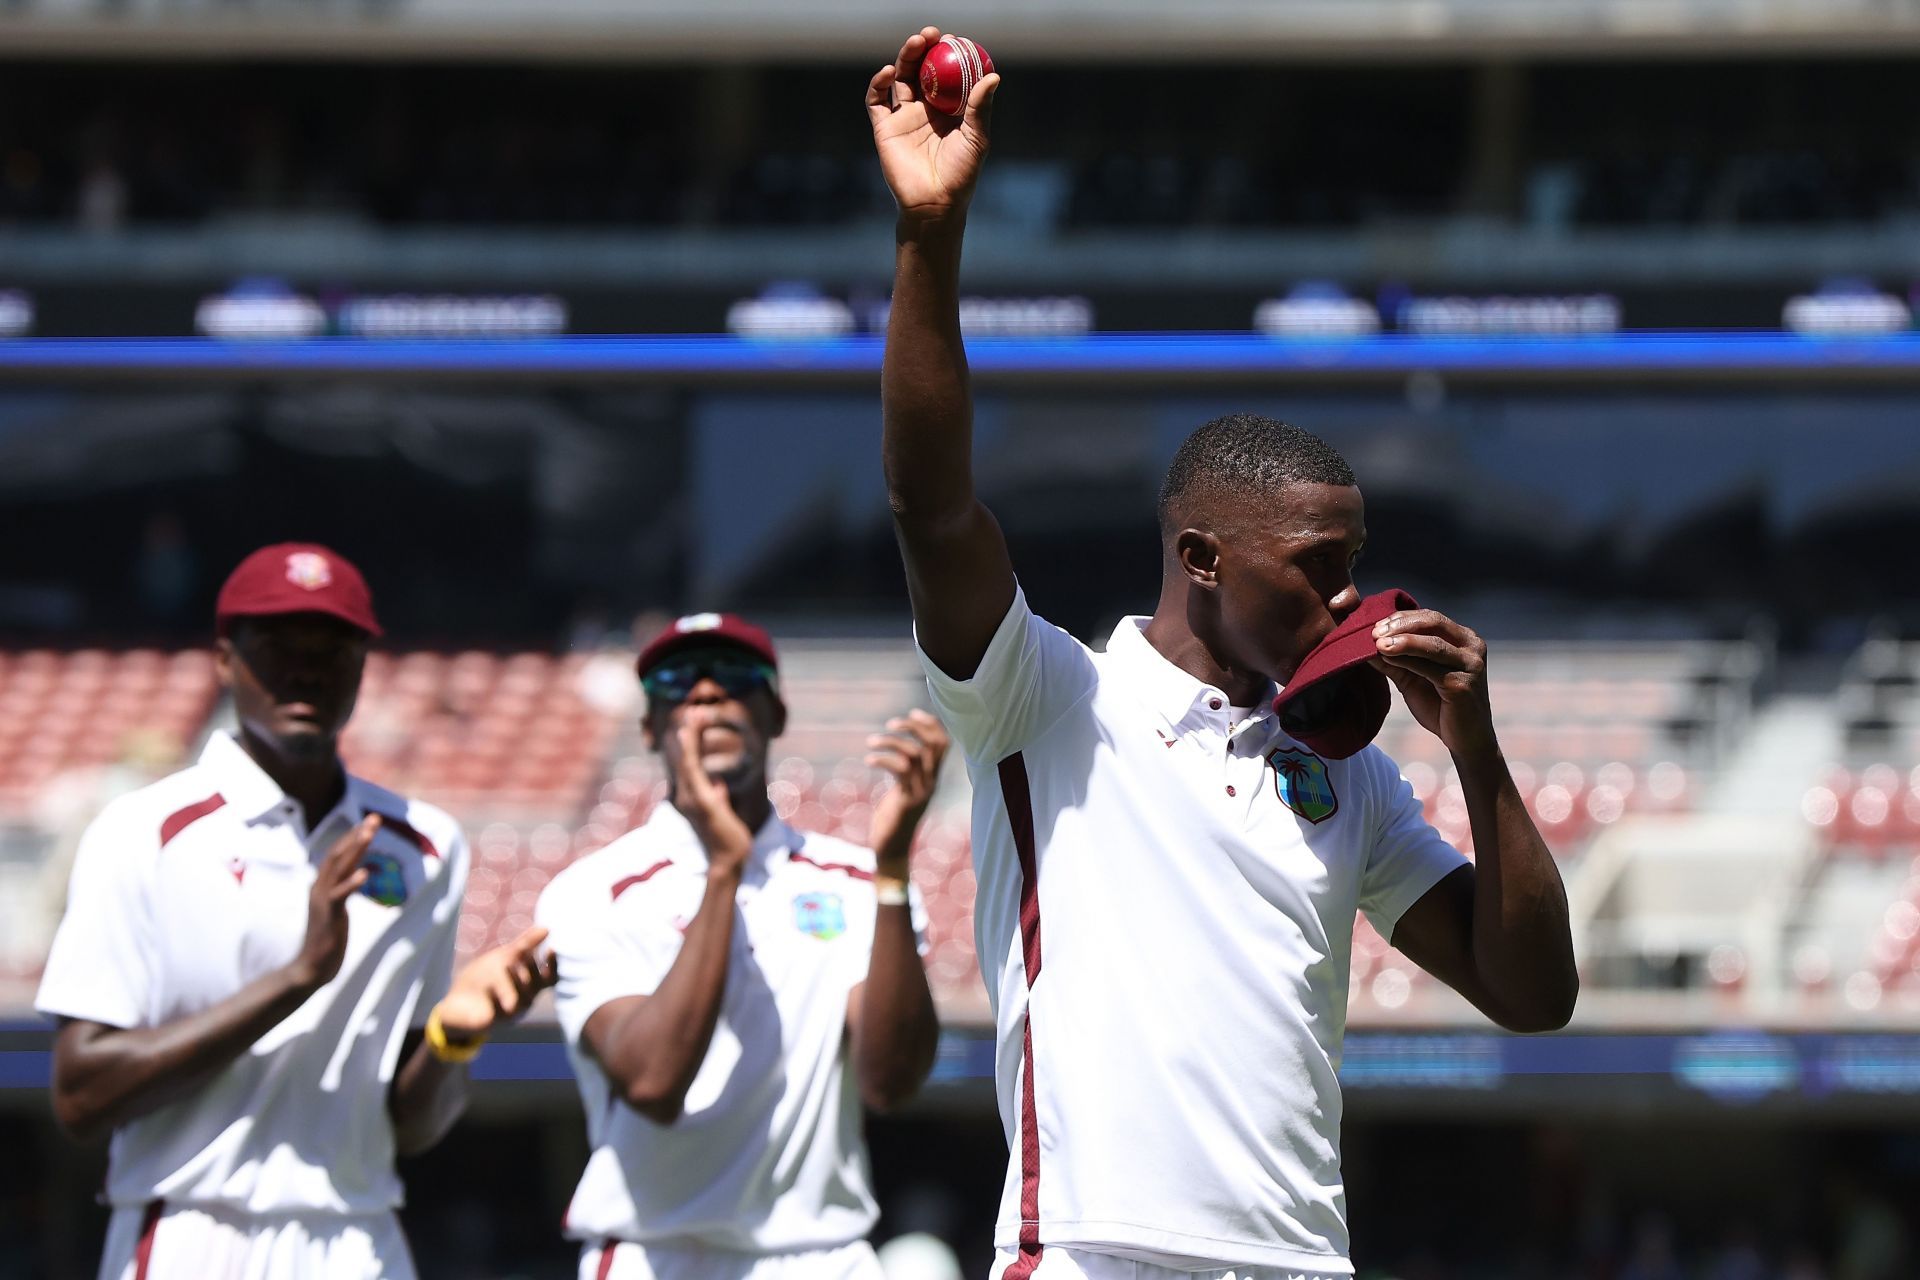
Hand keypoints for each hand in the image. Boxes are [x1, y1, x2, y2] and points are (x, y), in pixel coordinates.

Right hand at [289, 814, 378, 990]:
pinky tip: (365, 873)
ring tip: (369, 832)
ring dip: (354, 848)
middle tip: (374, 818)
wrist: (310, 968)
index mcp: (322, 885)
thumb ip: (342, 891)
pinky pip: (339, 895)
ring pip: (338, 867)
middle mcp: (320, 888)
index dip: (353, 837)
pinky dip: (352, 882)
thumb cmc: (326, 940)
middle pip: (338, 853)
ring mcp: (322, 900)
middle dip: (357, 835)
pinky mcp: (328, 915)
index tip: (369, 822)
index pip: (338, 854)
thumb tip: (355, 875)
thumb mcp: (336, 908)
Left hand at [435, 925, 558, 1039]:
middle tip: (524, 954)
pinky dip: (494, 997)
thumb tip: (546, 928)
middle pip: (536, 986)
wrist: (456, 1004)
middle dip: (531, 969)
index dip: (553, 966)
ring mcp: (510, 1012)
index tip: (551, 949)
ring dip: (515, 981)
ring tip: (506, 966)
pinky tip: (488, 987)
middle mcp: (524, 1000)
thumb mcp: (503, 958)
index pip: (549, 979)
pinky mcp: (493, 1020)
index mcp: (528, 986)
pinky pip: (498, 1009)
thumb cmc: (483, 979)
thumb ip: (524, 945)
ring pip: (521, 998)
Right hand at [667, 708, 754, 877]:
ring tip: (692, 715)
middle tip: (691, 710)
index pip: (689, 765)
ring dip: (689, 736)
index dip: (690, 743)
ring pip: (687, 760)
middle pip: (684, 758)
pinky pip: (694, 770)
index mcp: (691, 797)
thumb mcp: (722, 811)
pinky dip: (690, 751)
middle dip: (688, 733)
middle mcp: (687, 795)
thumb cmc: (728, 837)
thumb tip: (719, 786)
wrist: (729, 858)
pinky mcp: (702, 800)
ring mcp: (692, 797)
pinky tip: (690, 735)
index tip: (692, 724)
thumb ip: (718, 797)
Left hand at [865, 709, 949, 868]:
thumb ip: (906, 771)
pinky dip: (883, 759)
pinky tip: (869, 760)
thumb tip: (898, 750)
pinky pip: (899, 771)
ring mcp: (921, 792)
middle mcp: (931, 782)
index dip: (930, 724)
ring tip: (871, 742)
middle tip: (891, 724)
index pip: (943, 743)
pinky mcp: (907, 801)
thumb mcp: (903, 789)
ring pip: (914, 754)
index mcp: (932, 777)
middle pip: (933, 744)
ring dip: (890, 742)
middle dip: (913, 727)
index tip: (912, 713)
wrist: (891, 850)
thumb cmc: (893, 818)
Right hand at [866, 26, 999, 224]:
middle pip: (921, 69)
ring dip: (906, 57)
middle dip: (925, 48)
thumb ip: (980, 108)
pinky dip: (879, 83)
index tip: (954, 39)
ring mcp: (903, 117)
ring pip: (900, 78)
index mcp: (947, 109)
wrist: (934, 204)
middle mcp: (924, 109)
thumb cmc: (961, 175)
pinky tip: (888, 72)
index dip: (947, 54)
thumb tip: (993, 76)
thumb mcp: (977, 139)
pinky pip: (877, 100)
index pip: (946, 73)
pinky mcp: (884, 128)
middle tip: (932, 34)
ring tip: (916, 42)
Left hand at [1370, 609, 1498, 759]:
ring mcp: (1470, 664)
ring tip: (1378, 643)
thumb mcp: (1413, 678)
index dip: (1401, 617)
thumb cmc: (1440, 706)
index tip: (1375, 624)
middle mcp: (1472, 646)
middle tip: (1374, 632)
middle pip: (1433, 622)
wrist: (1465, 739)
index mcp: (1464, 639)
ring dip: (1402, 641)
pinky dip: (1407, 660)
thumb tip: (1363, 645)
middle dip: (1400, 625)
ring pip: (1432, 644)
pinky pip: (1430, 668)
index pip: (1430, 617)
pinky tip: (1388, 658)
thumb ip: (1394, 661)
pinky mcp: (1463, 684)